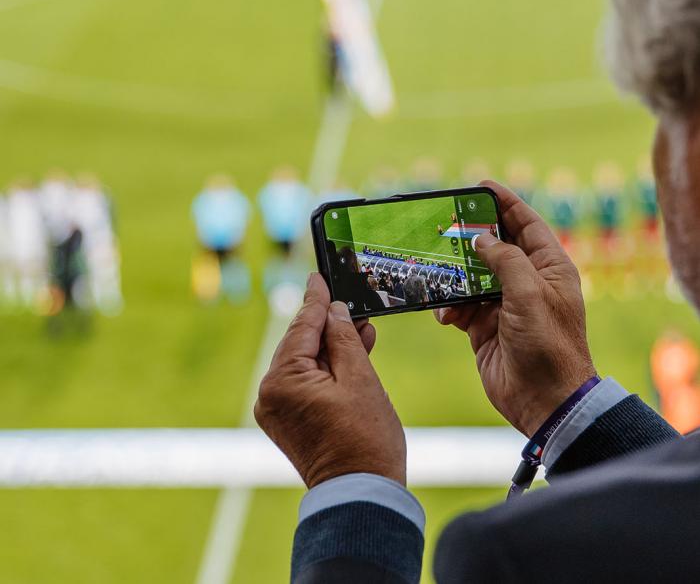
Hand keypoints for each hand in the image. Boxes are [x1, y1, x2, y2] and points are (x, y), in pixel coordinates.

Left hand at [254, 273, 405, 487]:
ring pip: (305, 363)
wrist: (361, 496)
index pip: (302, 327)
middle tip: (353, 306)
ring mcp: (275, 409)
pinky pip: (305, 383)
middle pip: (302, 344)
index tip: (318, 277)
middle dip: (330, 326)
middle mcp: (270, 393)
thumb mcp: (360, 378)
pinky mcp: (287, 420)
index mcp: (282, 381)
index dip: (316, 300)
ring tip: (362, 331)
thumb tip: (334, 311)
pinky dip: (326, 370)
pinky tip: (350, 355)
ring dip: (332, 348)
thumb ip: (344, 337)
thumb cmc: (365, 440)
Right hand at [435, 180, 595, 436]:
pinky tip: (446, 315)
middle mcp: (527, 282)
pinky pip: (461, 305)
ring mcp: (504, 304)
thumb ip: (504, 259)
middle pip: (495, 246)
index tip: (481, 185)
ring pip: (472, 276)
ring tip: (439, 274)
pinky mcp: (485, 326)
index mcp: (549, 268)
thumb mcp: (529, 293)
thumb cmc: (547, 345)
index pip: (526, 224)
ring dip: (455, 277)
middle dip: (471, 237)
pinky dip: (449, 307)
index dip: (505, 202)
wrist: (542, 399)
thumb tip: (480, 239)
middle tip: (446, 224)